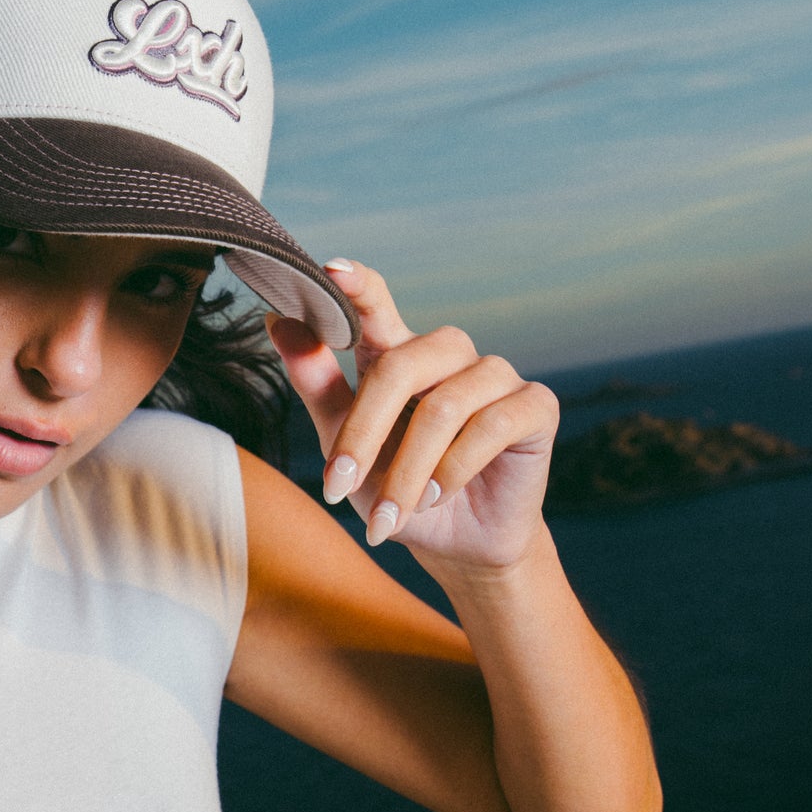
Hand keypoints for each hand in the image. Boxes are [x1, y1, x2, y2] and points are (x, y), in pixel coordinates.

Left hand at [265, 258, 557, 572]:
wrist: (455, 542)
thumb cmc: (395, 485)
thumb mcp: (343, 442)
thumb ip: (316, 382)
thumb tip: (276, 320)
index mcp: (398, 354)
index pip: (377, 305)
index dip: (357, 285)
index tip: (329, 269)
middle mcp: (448, 354)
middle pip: (400, 366)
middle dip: (362, 434)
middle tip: (337, 488)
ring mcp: (495, 375)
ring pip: (443, 407)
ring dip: (408, 471)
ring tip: (390, 513)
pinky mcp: (535, 405)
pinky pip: (490, 425)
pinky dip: (454, 469)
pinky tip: (437, 497)